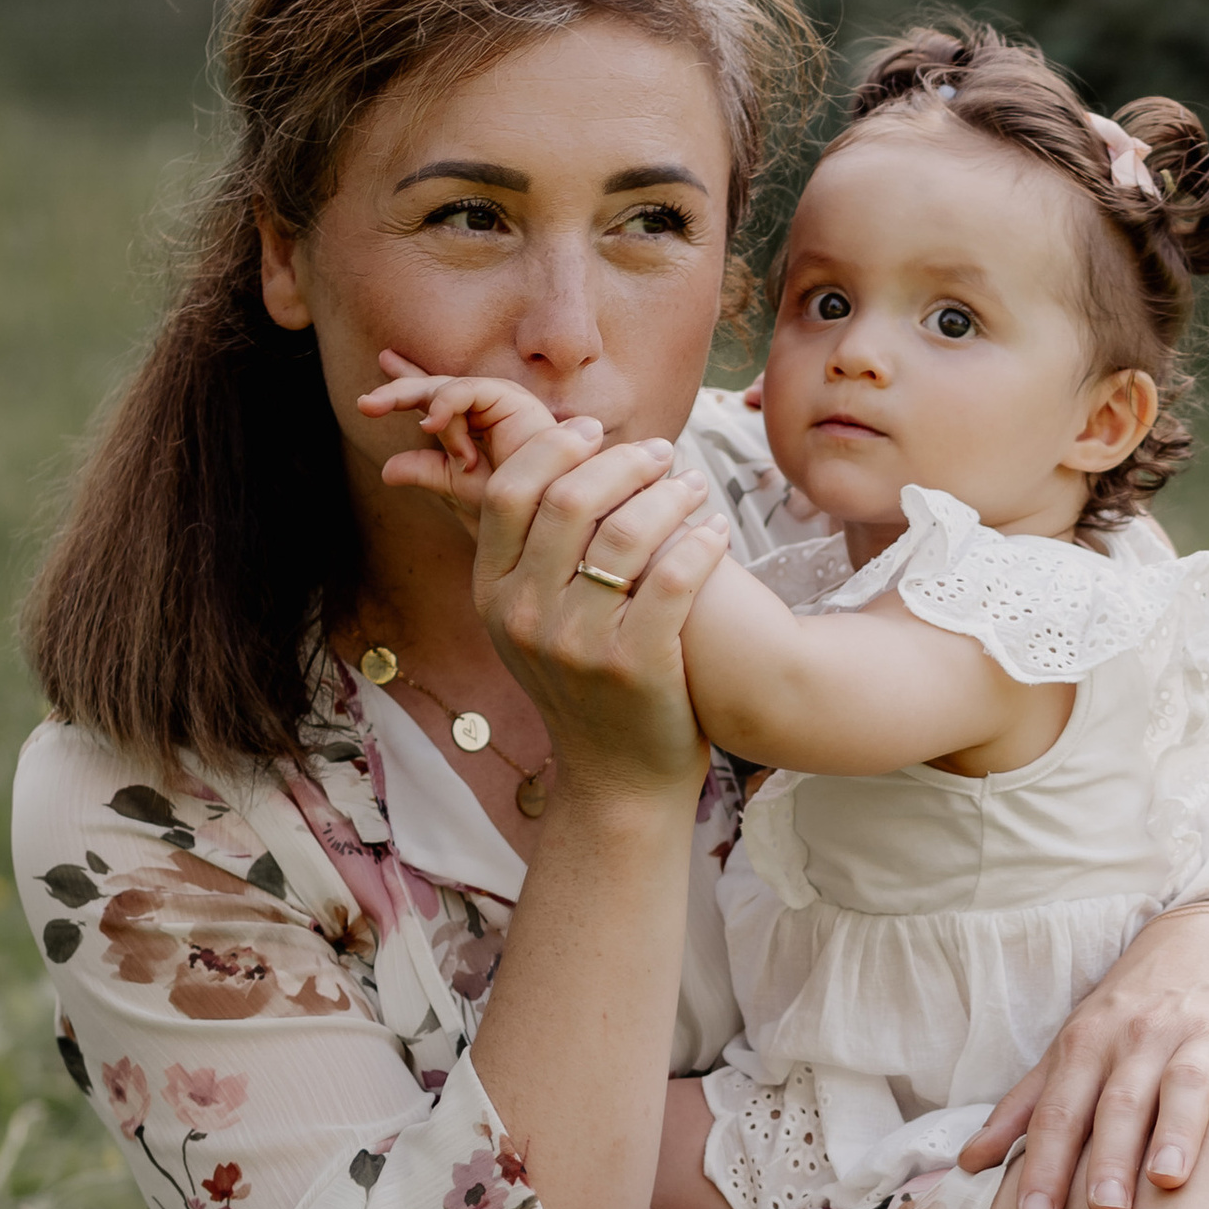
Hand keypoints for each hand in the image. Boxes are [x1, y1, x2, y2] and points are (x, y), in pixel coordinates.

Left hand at [361, 354, 551, 522]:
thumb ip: (425, 471)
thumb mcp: (457, 488)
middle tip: (365, 405)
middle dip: (398, 393)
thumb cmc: (512, 510)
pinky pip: (468, 390)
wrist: (543, 520)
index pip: (433, 400)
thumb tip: (385, 469)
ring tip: (425, 428)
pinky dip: (447, 403)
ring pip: (448, 388)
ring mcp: (502, 402)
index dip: (403, 388)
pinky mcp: (513, 399)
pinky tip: (432, 422)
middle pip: (434, 389)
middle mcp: (488, 410)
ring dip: (431, 410)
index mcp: (475, 427)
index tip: (371, 390)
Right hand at [467, 415, 730, 796]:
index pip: (508, 492)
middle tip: (660, 453)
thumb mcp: (531, 622)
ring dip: (669, 496)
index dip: (552, 448)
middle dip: (621, 462)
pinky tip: (717, 532)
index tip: (594, 431)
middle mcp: (524, 616)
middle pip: (568, 499)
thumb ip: (534, 552)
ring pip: (626, 532)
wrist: (616, 777)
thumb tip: (564, 458)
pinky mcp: (634, 666)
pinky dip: (701, 544)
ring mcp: (577, 644)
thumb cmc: (584, 683)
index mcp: (492, 594)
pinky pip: (673, 580)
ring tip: (693, 486)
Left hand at [959, 906, 1208, 1208]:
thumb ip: (1025, 1108)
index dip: (1045, 1163)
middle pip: (1120, 1100)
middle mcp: (1141, 1036)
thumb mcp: (1073, 1047)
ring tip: (1168, 1178)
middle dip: (1110, 1155)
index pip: (1060, 1110)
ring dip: (1177, 1130)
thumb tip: (968, 1163)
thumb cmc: (1131, 1011)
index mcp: (1089, 1044)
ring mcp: (1201, 1032)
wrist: (1207, 937)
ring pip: (1185, 1083)